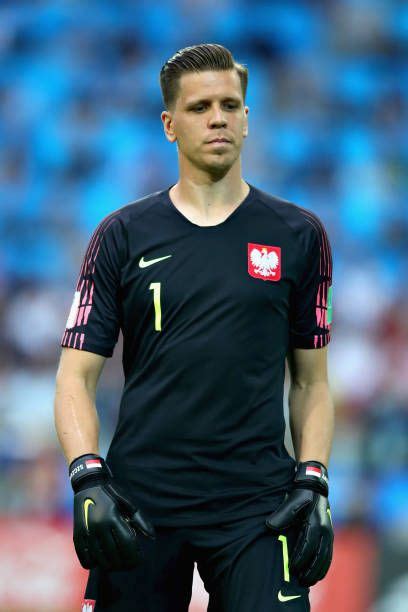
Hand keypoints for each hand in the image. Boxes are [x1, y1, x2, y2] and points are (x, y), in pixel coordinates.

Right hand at [69, 454, 154, 569]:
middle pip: (114, 556)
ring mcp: (86, 532)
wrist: (88, 485)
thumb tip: (152, 537)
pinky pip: (86, 559)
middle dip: (125, 564)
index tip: (139, 560)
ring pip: (101, 560)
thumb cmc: (113, 494)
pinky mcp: (77, 536)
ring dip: (112, 566)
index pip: (127, 545)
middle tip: (130, 564)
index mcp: (112, 517)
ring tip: (118, 563)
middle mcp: (98, 526)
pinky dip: (95, 564)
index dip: (135, 556)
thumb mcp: (129, 504)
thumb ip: (141, 521)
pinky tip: (102, 560)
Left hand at [265, 461, 333, 586]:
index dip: (300, 559)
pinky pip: (328, 554)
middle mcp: (325, 530)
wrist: (314, 484)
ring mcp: (329, 533)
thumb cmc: (301, 493)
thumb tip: (269, 526)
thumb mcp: (292, 500)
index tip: (291, 569)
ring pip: (326, 558)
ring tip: (308, 582)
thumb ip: (282, 515)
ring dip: (317, 571)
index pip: (308, 546)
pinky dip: (323, 566)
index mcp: (315, 523)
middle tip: (300, 582)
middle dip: (310, 571)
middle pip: (319, 557)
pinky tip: (317, 574)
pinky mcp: (329, 534)